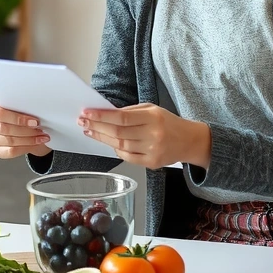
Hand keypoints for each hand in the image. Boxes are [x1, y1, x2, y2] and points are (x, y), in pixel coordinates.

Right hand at [0, 101, 51, 159]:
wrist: (16, 122)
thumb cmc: (16, 110)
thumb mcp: (17, 104)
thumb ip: (20, 106)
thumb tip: (35, 110)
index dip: (18, 118)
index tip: (34, 121)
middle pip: (3, 128)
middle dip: (25, 130)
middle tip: (39, 129)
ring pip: (9, 141)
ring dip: (29, 140)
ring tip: (41, 137)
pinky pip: (10, 151)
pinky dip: (25, 148)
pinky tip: (34, 144)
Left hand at [80, 103, 211, 170]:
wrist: (190, 141)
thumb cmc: (168, 122)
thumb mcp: (152, 109)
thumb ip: (130, 112)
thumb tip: (105, 113)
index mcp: (153, 117)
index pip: (121, 118)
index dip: (101, 116)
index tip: (87, 113)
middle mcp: (153, 134)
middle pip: (118, 133)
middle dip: (97, 127)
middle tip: (83, 122)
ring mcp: (152, 151)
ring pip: (120, 146)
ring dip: (102, 138)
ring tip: (90, 131)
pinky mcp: (152, 163)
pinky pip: (127, 157)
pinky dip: (116, 150)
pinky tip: (108, 143)